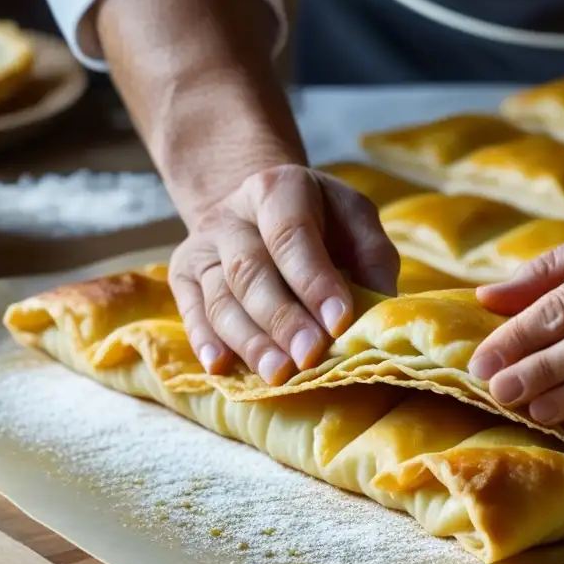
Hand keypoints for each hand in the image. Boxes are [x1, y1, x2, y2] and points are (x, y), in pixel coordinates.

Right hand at [168, 164, 399, 383]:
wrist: (259, 211)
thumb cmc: (322, 224)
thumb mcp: (355, 222)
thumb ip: (372, 258)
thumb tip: (380, 307)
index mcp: (279, 189)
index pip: (291, 235)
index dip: (314, 281)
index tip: (339, 323)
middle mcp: (232, 214)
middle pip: (250, 271)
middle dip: (282, 319)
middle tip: (309, 357)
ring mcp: (203, 246)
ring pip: (220, 298)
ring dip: (250, 341)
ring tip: (278, 374)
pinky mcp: (183, 274)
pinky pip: (191, 311)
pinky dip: (205, 341)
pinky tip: (222, 367)